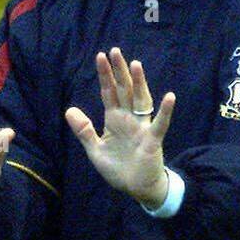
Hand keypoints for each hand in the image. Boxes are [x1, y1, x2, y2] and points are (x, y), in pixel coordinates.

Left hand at [65, 47, 174, 206]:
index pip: (109, 92)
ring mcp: (142, 128)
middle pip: (124, 90)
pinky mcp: (152, 140)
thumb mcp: (95, 150)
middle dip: (120, 71)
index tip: (100, 56)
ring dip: (139, 83)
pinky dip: (165, 111)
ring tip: (135, 65)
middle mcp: (129, 119)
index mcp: (114, 119)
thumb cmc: (118, 168)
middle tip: (115, 51)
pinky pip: (160, 124)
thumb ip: (84, 131)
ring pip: (141, 101)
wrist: (135, 188)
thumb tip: (69, 110)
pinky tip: (169, 97)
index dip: (105, 75)